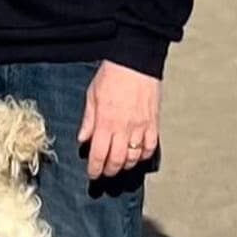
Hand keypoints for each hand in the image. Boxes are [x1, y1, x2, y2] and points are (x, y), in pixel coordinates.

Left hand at [79, 61, 161, 179]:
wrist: (135, 61)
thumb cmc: (112, 75)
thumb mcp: (92, 96)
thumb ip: (88, 120)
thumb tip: (83, 139)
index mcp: (105, 122)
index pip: (99, 155)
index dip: (95, 169)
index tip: (93, 174)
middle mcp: (124, 128)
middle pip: (117, 161)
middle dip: (110, 171)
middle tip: (105, 172)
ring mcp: (141, 127)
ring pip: (134, 157)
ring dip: (126, 166)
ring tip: (120, 165)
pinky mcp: (153, 122)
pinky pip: (151, 146)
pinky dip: (144, 155)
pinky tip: (138, 155)